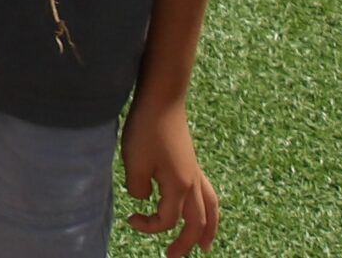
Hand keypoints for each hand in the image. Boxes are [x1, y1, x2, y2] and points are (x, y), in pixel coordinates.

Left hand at [121, 94, 219, 255]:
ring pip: (210, 208)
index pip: (167, 220)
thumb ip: (138, 188)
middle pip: (198, 223)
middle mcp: (192, 182)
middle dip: (187, 243)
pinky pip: (207, 193)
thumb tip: (144, 198)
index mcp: (179, 186)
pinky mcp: (191, 161)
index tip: (130, 218)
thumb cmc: (146, 129)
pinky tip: (201, 209)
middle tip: (173, 257)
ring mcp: (194, 171)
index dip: (148, 225)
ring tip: (207, 246)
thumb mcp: (134, 162)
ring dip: (209, 229)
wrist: (161, 99)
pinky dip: (208, 208)